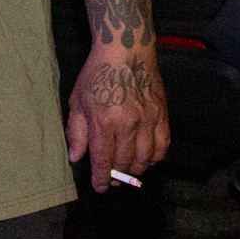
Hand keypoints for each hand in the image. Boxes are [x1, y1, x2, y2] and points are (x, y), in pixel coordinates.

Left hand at [67, 46, 169, 191]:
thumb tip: (76, 158)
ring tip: (127, 171)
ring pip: (145, 160)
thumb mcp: (78, 101)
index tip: (99, 187)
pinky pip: (163, 147)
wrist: (126, 51)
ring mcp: (148, 121)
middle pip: (125, 164)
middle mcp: (128, 125)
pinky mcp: (162, 116)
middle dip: (117, 177)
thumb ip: (77, 132)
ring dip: (135, 171)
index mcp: (104, 122)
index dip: (101, 179)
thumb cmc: (97, 74)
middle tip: (111, 180)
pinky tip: (146, 159)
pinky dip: (155, 159)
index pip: (103, 161)